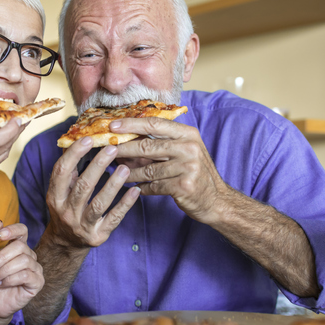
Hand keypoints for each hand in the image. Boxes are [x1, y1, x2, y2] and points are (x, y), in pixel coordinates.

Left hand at [0, 219, 43, 319]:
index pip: (22, 230)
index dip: (13, 230)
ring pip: (23, 261)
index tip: (0, 235)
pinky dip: (10, 279)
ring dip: (4, 270)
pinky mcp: (38, 282)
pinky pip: (26, 275)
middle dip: (1, 258)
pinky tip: (2, 284)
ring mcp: (36, 268)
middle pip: (20, 247)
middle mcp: (29, 255)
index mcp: (18, 246)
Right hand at [44, 137, 140, 248]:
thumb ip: (69, 169)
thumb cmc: (66, 208)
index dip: (74, 154)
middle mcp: (66, 212)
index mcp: (55, 197)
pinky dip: (125, 204)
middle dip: (98, 166)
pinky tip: (135, 190)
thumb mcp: (61, 191)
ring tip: (125, 168)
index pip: (61, 172)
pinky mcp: (97, 236)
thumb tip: (77, 139)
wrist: (66, 243)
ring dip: (113, 185)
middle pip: (83, 186)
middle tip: (113, 148)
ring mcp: (82, 225)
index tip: (88, 139)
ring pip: (99, 203)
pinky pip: (113, 218)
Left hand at [110, 117, 226, 223]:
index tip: (112, 126)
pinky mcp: (183, 186)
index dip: (131, 124)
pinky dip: (142, 188)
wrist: (217, 200)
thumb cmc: (196, 173)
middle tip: (107, 151)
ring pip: (148, 169)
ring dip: (130, 173)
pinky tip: (136, 188)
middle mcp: (189, 147)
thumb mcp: (185, 151)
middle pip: (147, 146)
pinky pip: (154, 186)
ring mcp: (188, 167)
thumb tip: (127, 140)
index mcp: (188, 134)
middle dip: (124, 149)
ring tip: (118, 174)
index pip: (154, 124)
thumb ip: (161, 143)